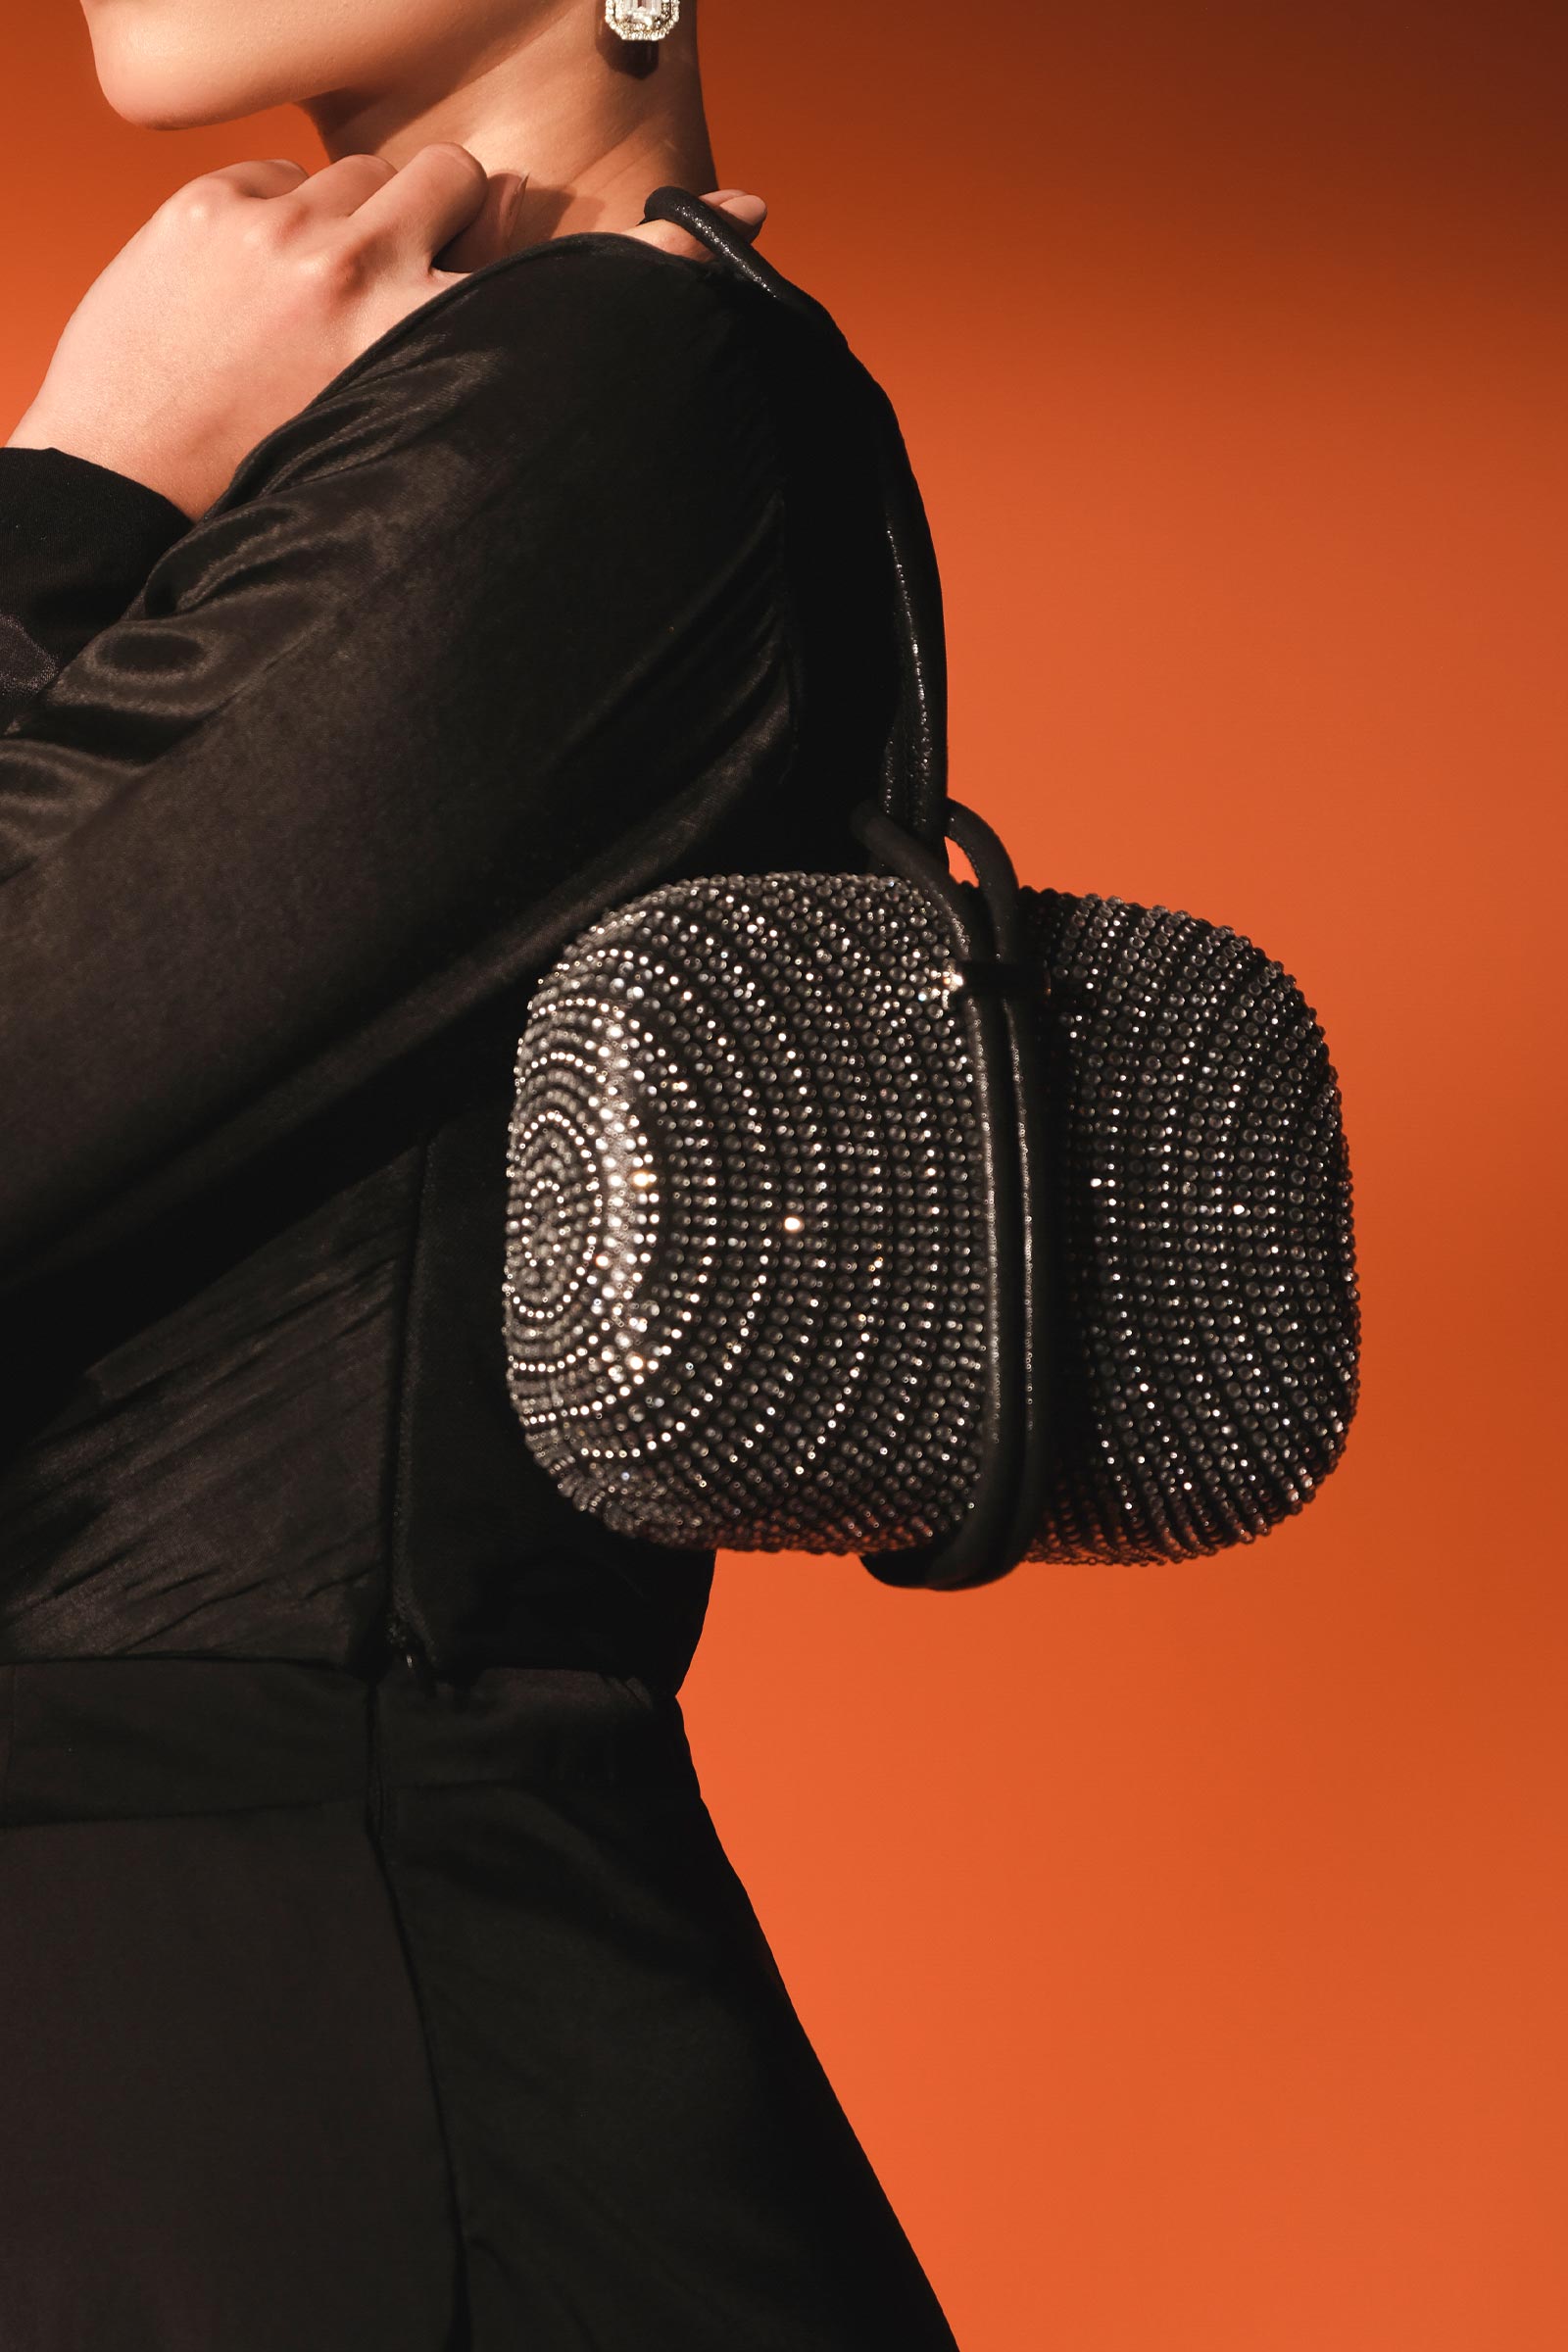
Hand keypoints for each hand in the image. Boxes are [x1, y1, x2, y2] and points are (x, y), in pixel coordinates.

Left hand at [3, 147, 767, 523]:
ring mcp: (284, 234)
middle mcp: (367, 280)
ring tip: (318, 303)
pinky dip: (274, 219)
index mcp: (425, 353)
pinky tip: (253, 294)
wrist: (122, 490)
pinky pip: (278, 175)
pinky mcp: (215, 207)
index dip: (666, 262)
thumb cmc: (271, 492)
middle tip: (399, 285)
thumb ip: (471, 396)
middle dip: (438, 215)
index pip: (568, 291)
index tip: (739, 220)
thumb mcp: (394, 455)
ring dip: (354, 219)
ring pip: (364, 170)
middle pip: (454, 178)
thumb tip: (543, 366)